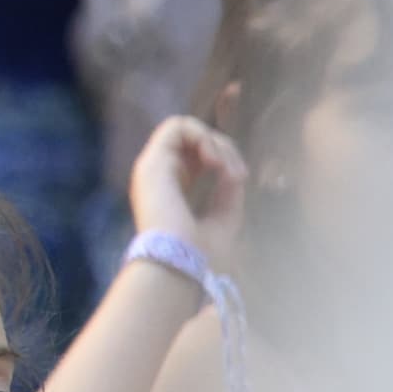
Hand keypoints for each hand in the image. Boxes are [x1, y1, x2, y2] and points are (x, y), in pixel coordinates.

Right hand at [122, 115, 249, 264]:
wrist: (181, 265)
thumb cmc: (199, 253)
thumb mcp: (225, 217)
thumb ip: (228, 190)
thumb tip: (233, 169)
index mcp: (172, 190)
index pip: (195, 156)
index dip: (222, 157)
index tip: (239, 178)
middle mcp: (160, 175)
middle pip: (193, 140)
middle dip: (223, 147)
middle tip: (237, 172)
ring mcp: (153, 166)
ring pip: (185, 129)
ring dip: (214, 141)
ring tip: (223, 165)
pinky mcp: (153, 160)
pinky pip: (177, 126)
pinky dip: (202, 136)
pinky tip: (213, 159)